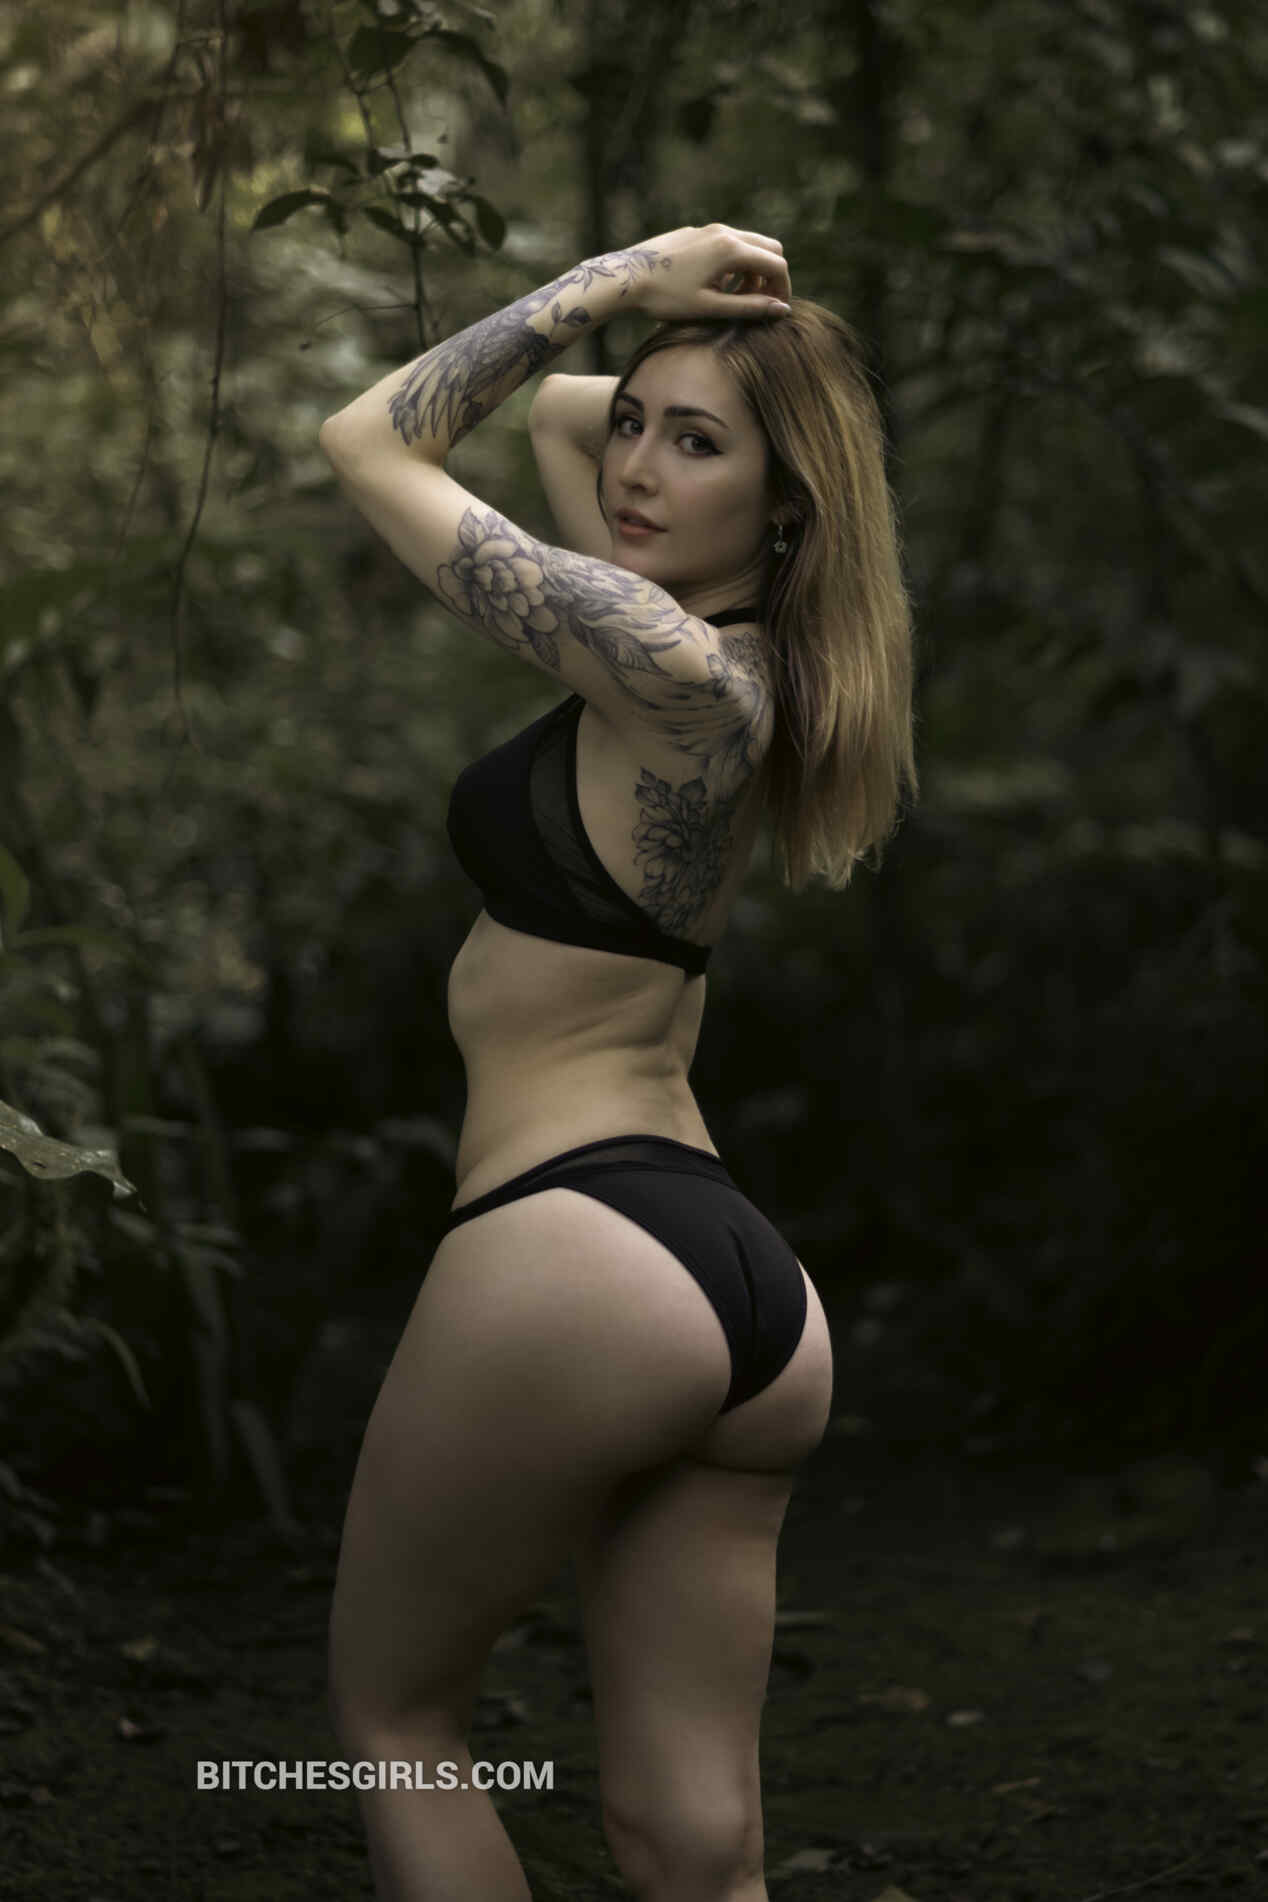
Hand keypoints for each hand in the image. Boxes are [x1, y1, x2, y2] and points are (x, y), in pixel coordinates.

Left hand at [627, 224, 791, 321]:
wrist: (625, 278)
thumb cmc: (665, 297)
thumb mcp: (710, 308)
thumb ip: (748, 308)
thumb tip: (781, 310)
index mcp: (731, 250)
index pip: (776, 265)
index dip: (783, 289)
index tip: (776, 311)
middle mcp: (724, 232)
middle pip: (769, 248)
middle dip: (771, 276)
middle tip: (759, 303)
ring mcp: (709, 229)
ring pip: (749, 244)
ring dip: (752, 270)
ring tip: (736, 298)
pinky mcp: (696, 233)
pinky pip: (727, 243)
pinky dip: (734, 263)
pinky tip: (715, 285)